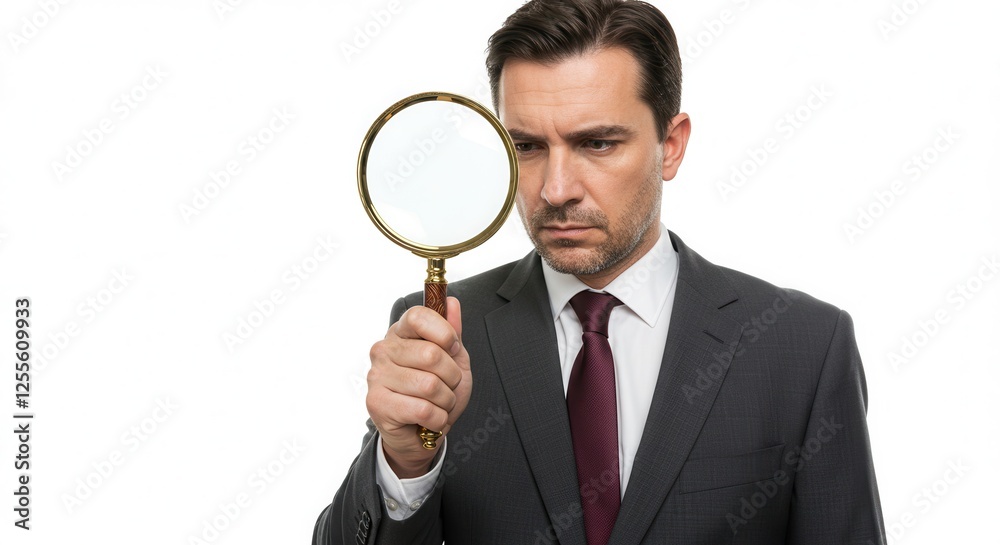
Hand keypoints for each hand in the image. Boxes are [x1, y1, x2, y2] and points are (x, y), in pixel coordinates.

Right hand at [366, 297, 471, 477]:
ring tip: (438, 404)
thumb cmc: (436, 394)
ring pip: (430, 385)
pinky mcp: (376, 403)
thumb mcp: (452, 360)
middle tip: (447, 387)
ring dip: (446, 400)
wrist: (421, 434)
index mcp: (400, 333)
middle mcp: (383, 350)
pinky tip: (430, 419)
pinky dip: (438, 418)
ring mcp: (376, 376)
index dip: (444, 333)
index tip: (453, 348)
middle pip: (431, 354)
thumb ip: (452, 332)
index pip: (419, 316)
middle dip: (452, 377)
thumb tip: (453, 302)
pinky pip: (423, 409)